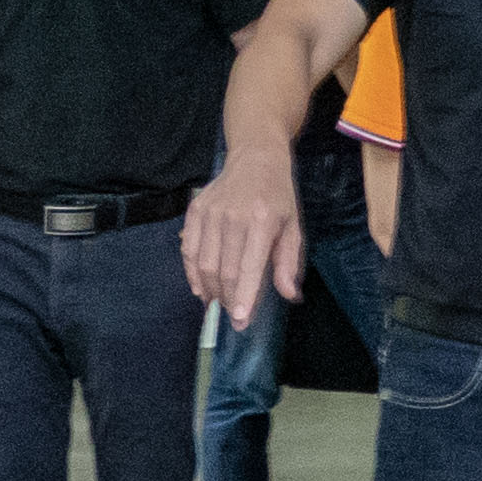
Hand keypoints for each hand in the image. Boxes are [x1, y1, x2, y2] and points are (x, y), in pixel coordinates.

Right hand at [184, 161, 303, 324]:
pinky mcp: (195, 211)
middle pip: (223, 271)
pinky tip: (201, 288)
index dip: (243, 298)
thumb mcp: (293, 227)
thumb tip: (290, 295)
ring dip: (210, 290)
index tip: (240, 321)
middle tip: (233, 317)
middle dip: (228, 300)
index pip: (247, 269)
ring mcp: (210, 213)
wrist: (255, 159)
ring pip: (203, 264)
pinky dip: (192, 273)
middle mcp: (232, 218)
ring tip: (218, 304)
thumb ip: (288, 262)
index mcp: (261, 222)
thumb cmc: (278, 197)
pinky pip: (188, 250)